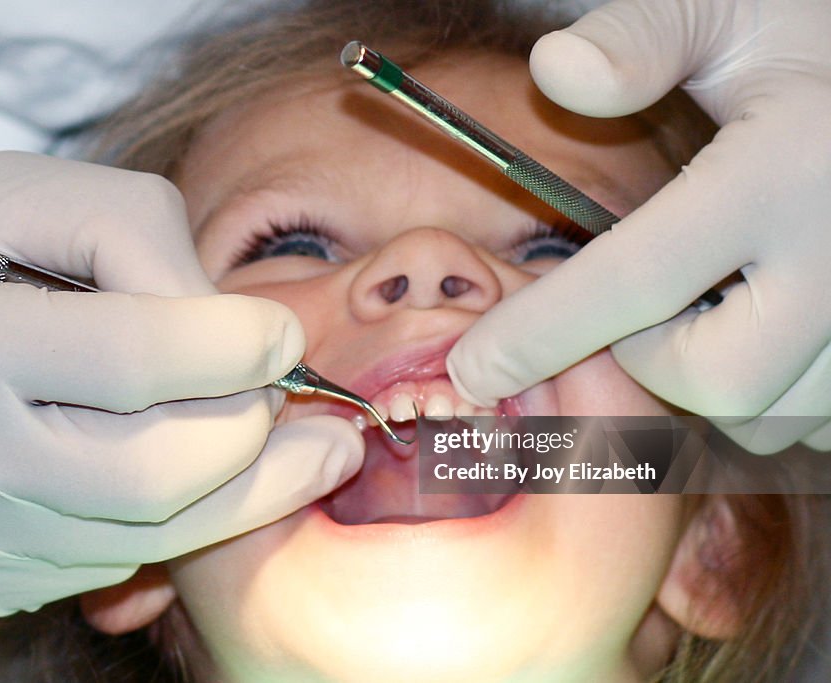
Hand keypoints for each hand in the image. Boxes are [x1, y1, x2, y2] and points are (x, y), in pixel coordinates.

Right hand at [0, 152, 361, 615]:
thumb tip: (236, 330)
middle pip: (159, 474)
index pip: (135, 358)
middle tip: (313, 413)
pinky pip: (101, 562)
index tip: (280, 334)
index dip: (236, 347)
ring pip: (146, 535)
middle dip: (258, 440)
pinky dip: (158, 518)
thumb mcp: (9, 197)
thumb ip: (134, 234)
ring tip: (277, 445)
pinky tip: (163, 471)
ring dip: (229, 488)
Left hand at [448, 0, 830, 452]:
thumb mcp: (729, 10)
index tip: (475, 366)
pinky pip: (814, 417)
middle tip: (638, 306)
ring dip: (707, 380)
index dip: (538, 333)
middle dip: (647, 364)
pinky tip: (751, 329)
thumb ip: (641, 39)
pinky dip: (768, 394)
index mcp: (785, 169)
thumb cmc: (811, 33)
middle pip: (716, 382)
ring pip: (769, 413)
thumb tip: (553, 70)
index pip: (634, 279)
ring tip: (704, 309)